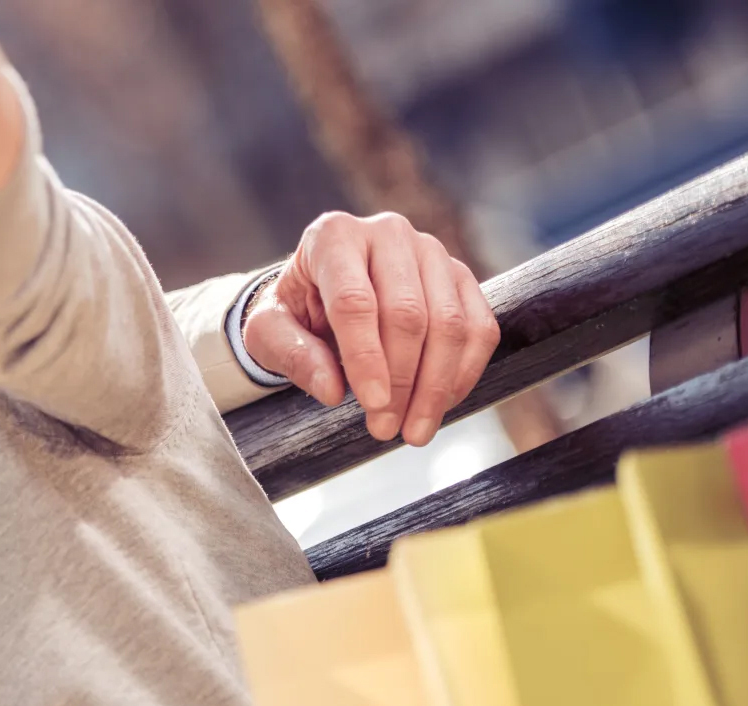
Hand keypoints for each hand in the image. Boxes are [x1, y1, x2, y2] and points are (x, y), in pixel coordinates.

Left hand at [242, 212, 498, 445]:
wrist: (322, 293)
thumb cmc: (294, 312)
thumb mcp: (268, 332)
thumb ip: (292, 355)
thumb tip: (331, 390)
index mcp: (333, 237)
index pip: (354, 301)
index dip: (366, 358)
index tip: (373, 405)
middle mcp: (387, 233)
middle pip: (407, 314)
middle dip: (401, 380)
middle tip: (385, 429)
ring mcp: (431, 251)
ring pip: (449, 323)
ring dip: (435, 385)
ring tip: (413, 430)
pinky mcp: (460, 276)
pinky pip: (479, 327)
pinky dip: (463, 372)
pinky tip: (440, 405)